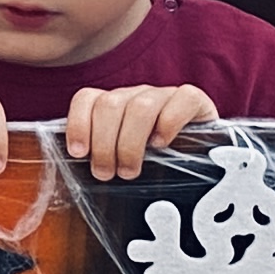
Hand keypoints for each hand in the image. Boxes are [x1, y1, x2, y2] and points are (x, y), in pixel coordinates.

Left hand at [68, 81, 217, 182]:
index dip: (78, 123)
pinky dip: (169, 123)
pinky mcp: (195, 101)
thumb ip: (97, 163)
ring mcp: (165, 96)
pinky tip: (162, 145)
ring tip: (130, 171)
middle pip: (109, 104)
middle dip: (103, 144)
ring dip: (130, 143)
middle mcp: (136, 97)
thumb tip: (71, 169)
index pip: (87, 98)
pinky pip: (182, 98)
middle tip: (106, 174)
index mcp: (113, 107)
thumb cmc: (152, 174)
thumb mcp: (119, 167)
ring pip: (140, 106)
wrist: (203, 176)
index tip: (78, 153)